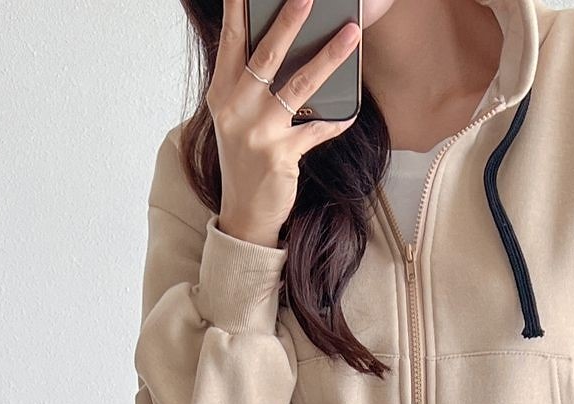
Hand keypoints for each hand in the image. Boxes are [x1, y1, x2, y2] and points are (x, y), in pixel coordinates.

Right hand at [208, 0, 360, 247]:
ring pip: (298, 85)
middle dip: (289, 21)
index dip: (237, 11)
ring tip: (351, 35)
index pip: (230, 41)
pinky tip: (352, 110)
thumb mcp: (235, 118)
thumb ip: (247, 85)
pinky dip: (336, 120)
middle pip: (266, 55)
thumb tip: (279, 49)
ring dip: (328, 57)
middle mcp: (236, 109)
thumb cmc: (244, 161)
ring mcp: (258, 132)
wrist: (244, 213)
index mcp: (222, 93)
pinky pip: (316, 130)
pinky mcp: (280, 155)